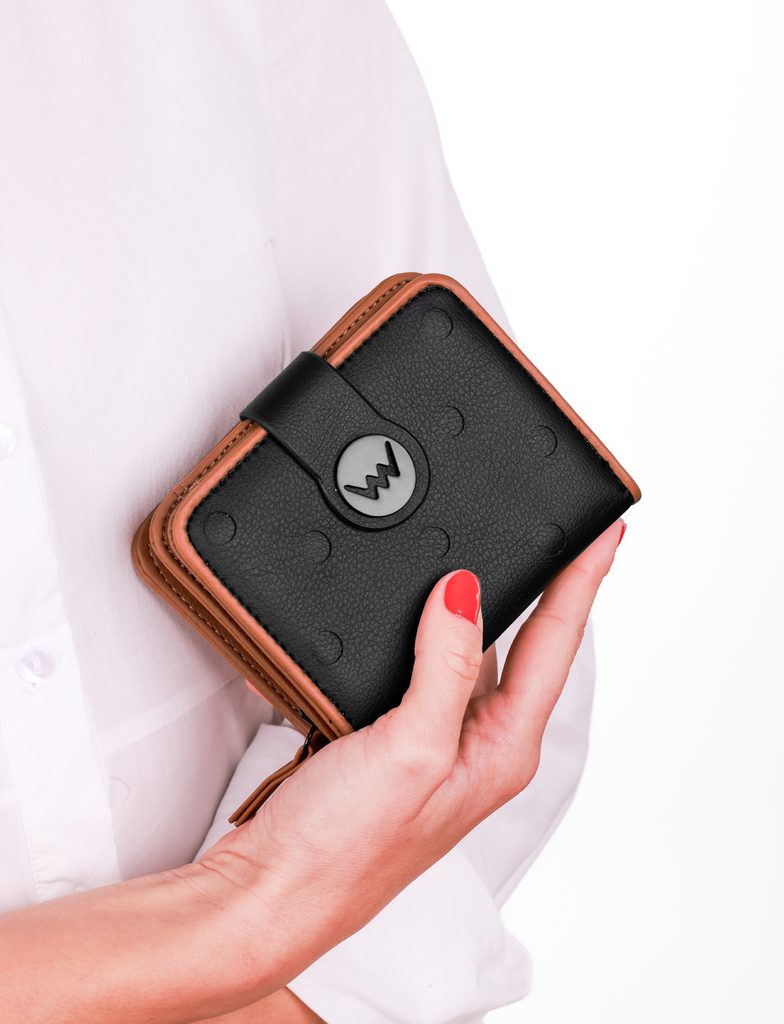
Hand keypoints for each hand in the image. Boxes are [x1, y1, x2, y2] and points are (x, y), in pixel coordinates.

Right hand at [200, 519, 625, 984]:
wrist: (272, 891)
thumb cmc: (343, 849)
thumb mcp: (410, 750)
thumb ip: (446, 668)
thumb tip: (465, 594)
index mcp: (502, 750)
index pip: (556, 646)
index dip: (583, 583)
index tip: (605, 532)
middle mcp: (479, 746)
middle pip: (527, 647)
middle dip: (549, 587)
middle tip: (566, 531)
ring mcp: (437, 743)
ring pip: (475, 653)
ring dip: (486, 606)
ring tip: (504, 556)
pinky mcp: (395, 740)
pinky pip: (428, 667)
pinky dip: (430, 630)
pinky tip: (426, 609)